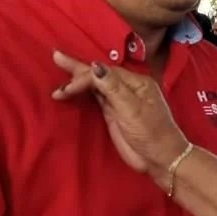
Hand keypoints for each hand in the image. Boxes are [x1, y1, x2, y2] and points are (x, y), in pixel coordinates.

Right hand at [52, 50, 189, 186]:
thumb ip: (112, 88)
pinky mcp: (114, 114)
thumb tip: (95, 65)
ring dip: (77, 81)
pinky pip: (96, 97)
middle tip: (56, 56)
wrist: (160, 159)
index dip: (84, 77)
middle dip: (77, 69)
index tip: (67, 89)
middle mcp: (127, 88)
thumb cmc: (150, 132)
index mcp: (136, 82)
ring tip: (59, 70)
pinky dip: (83, 92)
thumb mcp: (131, 109)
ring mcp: (120, 101)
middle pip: (99, 74)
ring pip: (96, 85)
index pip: (104, 72)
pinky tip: (73, 89)